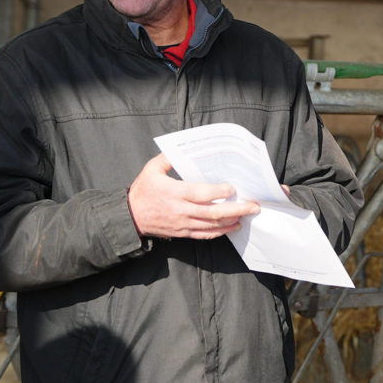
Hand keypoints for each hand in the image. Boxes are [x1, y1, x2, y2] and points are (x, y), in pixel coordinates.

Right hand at [127, 153, 260, 239]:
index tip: (232, 187)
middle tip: (253, 205)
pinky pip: (205, 235)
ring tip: (247, 215)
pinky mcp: (183, 233)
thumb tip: (183, 147)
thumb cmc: (143, 191)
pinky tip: (233, 226)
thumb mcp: (152, 169)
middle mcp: (181, 210)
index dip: (219, 191)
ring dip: (232, 221)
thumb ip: (169, 158)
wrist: (130, 217)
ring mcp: (183, 224)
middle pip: (213, 212)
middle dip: (236, 209)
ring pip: (212, 225)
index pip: (201, 194)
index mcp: (174, 192)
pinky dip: (221, 232)